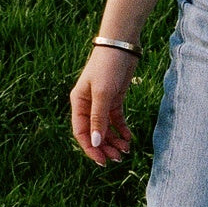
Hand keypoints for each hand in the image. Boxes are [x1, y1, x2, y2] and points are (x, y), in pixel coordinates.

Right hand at [70, 48, 135, 165]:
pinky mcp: (115, 97)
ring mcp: (102, 101)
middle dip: (105, 147)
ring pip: (106, 128)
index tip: (102, 161)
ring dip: (114, 140)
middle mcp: (88, 104)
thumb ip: (99, 118)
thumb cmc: (107, 66)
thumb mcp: (103, 93)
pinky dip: (121, 129)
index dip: (90, 148)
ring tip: (126, 150)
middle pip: (94, 132)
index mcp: (78, 102)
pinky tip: (129, 137)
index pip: (81, 132)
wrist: (122, 44)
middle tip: (118, 158)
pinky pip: (116, 119)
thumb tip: (95, 143)